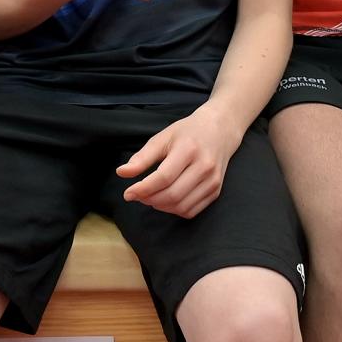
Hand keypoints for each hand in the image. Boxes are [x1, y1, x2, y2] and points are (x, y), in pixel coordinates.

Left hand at [117, 104, 242, 217]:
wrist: (219, 131)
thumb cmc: (187, 133)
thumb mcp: (163, 138)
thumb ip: (142, 157)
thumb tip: (121, 173)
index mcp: (189, 149)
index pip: (164, 177)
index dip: (143, 188)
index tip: (128, 193)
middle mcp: (204, 167)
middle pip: (173, 194)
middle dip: (150, 199)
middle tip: (137, 195)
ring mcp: (212, 181)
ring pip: (182, 206)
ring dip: (161, 207)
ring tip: (149, 197)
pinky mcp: (216, 191)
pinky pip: (192, 211)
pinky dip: (174, 210)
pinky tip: (165, 201)